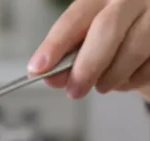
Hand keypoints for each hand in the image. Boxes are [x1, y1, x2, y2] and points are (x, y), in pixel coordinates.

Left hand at [28, 0, 149, 100]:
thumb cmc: (116, 37)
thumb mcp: (89, 41)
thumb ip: (70, 57)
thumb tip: (53, 78)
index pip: (74, 18)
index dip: (55, 45)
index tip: (38, 68)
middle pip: (106, 29)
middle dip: (86, 66)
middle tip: (74, 91)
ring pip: (133, 48)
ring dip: (112, 77)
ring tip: (103, 86)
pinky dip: (133, 79)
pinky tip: (125, 79)